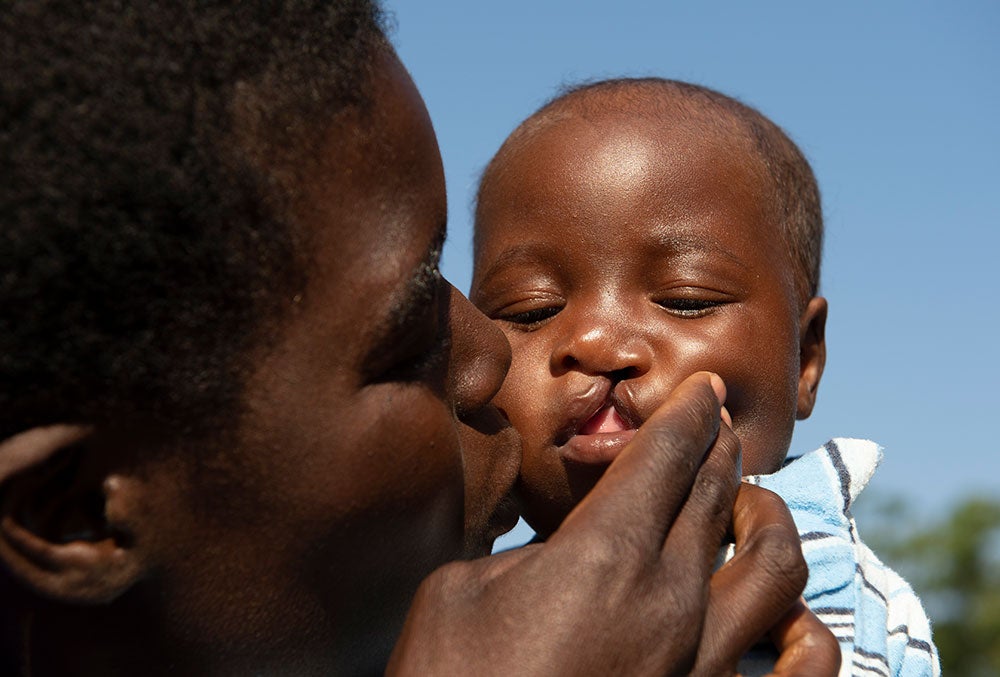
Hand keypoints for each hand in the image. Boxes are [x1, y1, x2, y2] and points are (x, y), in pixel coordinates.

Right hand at [388, 373, 823, 674]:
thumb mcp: (459, 589)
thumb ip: (527, 554)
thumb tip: (565, 550)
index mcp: (604, 555)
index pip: (665, 456)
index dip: (686, 413)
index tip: (701, 389)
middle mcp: (671, 599)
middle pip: (715, 493)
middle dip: (717, 446)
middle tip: (715, 424)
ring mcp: (705, 661)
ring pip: (775, 564)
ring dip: (767, 515)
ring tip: (750, 502)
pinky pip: (805, 664)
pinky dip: (808, 625)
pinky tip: (787, 610)